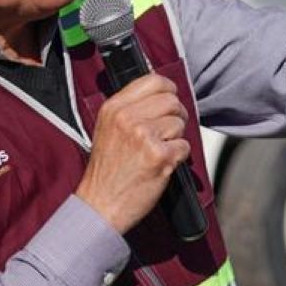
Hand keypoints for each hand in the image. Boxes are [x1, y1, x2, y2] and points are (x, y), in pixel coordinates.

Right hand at [75, 75, 190, 235]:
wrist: (100, 204)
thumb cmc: (106, 172)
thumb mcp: (107, 129)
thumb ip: (129, 109)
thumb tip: (160, 94)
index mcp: (114, 108)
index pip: (154, 80)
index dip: (168, 91)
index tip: (169, 101)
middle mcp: (127, 118)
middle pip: (171, 101)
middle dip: (176, 116)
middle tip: (168, 132)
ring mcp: (144, 136)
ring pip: (180, 123)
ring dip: (176, 138)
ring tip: (158, 151)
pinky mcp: (159, 156)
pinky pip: (185, 146)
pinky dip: (179, 157)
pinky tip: (162, 165)